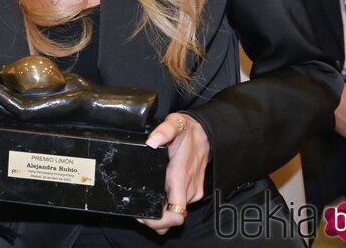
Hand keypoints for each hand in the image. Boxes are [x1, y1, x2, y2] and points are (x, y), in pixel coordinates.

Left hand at [138, 113, 208, 234]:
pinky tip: (156, 196)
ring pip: (176, 212)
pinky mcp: (194, 190)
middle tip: (139, 212)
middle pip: (174, 217)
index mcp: (181, 176)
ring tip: (145, 204)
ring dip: (161, 213)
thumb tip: (152, 141)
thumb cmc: (188, 130)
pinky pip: (179, 204)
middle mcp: (189, 188)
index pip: (176, 213)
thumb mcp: (174, 124)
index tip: (145, 216)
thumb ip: (164, 131)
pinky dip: (168, 205)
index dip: (160, 221)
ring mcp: (193, 191)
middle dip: (156, 219)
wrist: (206, 132)